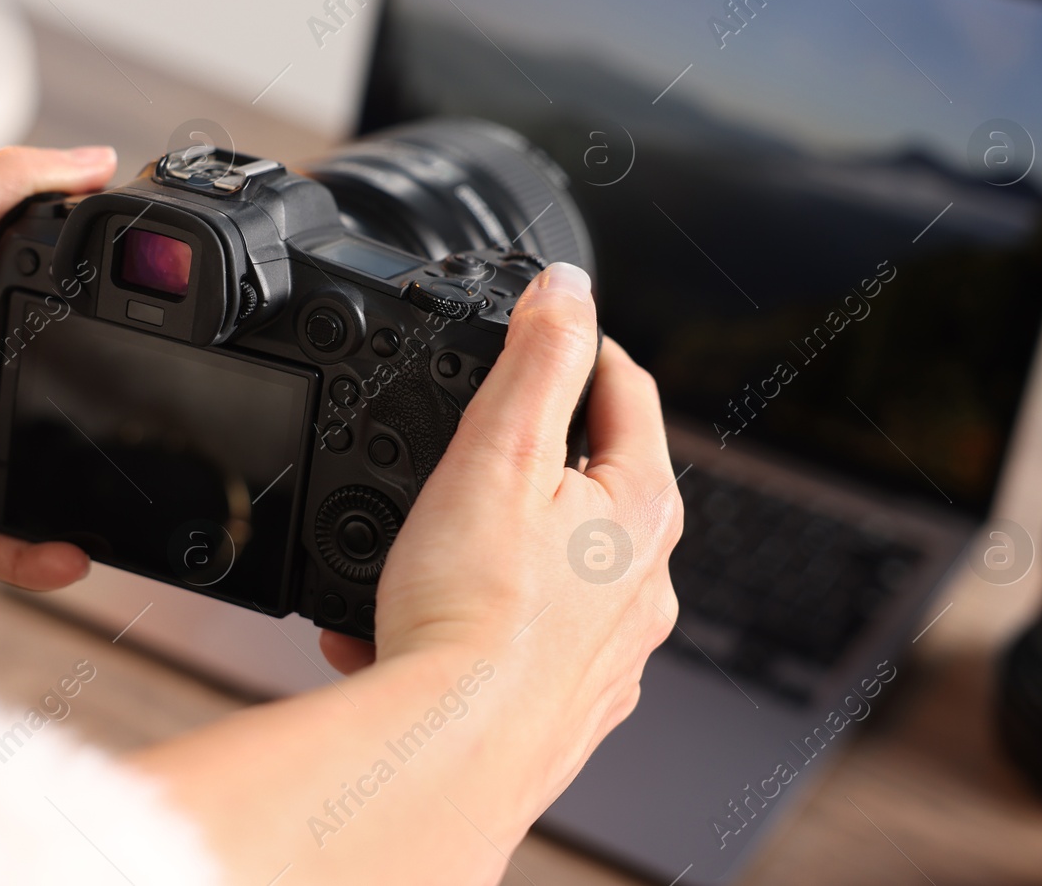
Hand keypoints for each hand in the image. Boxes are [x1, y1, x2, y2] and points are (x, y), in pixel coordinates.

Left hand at [0, 146, 116, 588]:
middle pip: (46, 396)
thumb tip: (96, 159)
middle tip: (143, 418)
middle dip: (92, 412)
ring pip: (22, 470)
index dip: (100, 320)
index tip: (157, 325)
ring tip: (119, 496)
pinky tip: (70, 553)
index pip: (52, 312)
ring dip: (67, 488)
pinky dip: (26, 553)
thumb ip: (5, 188)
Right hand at [322, 263, 680, 801]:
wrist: (448, 755)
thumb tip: (567, 286)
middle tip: (480, 429)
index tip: (542, 330)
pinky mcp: (562, 703)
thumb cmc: (475, 612)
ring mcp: (606, 649)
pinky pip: (516, 637)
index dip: (580, 345)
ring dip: (496, 538)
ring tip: (429, 536)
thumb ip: (538, 358)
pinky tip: (399, 623)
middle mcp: (641, 583)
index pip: (628, 391)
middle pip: (598, 479)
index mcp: (639, 509)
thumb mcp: (499, 450)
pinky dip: (467, 616)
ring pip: (555, 564)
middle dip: (537, 448)